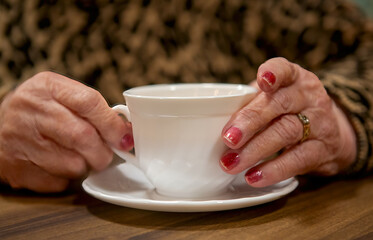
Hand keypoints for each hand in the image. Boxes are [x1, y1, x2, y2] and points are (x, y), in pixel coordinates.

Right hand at [0, 72, 132, 191]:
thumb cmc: (41, 110)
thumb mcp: (62, 96)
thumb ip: (93, 109)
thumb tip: (126, 133)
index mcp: (47, 86)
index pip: (89, 102)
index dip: (112, 124)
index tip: (125, 138)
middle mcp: (30, 109)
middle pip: (82, 136)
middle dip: (102, 152)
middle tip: (105, 156)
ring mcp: (20, 139)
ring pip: (72, 164)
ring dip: (84, 166)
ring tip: (78, 157)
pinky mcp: (16, 167)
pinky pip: (57, 181)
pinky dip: (66, 177)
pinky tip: (58, 164)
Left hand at [220, 58, 356, 186]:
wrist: (330, 133)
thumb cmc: (287, 112)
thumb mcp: (273, 100)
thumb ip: (249, 104)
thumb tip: (212, 123)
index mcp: (294, 79)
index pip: (285, 70)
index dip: (274, 73)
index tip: (262, 80)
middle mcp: (309, 97)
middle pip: (279, 105)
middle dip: (250, 121)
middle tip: (228, 138)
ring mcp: (320, 123)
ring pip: (286, 132)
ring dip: (255, 150)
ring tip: (231, 164)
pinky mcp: (323, 150)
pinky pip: (297, 160)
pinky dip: (273, 170)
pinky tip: (253, 177)